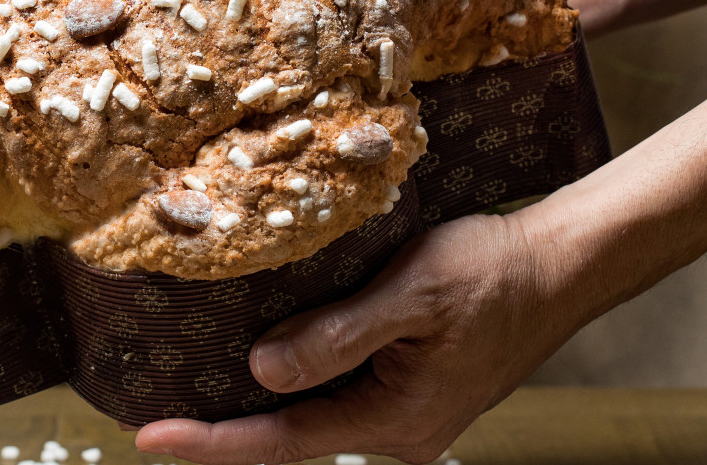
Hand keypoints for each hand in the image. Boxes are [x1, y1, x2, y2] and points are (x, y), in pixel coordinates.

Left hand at [135, 211, 584, 464]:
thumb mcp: (411, 294)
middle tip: (157, 415)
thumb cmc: (491, 270)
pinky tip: (267, 359)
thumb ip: (336, 337)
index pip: (284, 440)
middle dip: (227, 427)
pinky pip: (343, 395)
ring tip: (194, 388)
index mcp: (397, 418)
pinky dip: (301, 380)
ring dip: (262, 403)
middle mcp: (402, 432)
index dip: (213, 441)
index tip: (148, 438)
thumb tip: (262, 375)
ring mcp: (410, 415)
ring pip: (318, 414)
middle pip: (295, 436)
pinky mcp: (415, 392)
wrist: (558, 265)